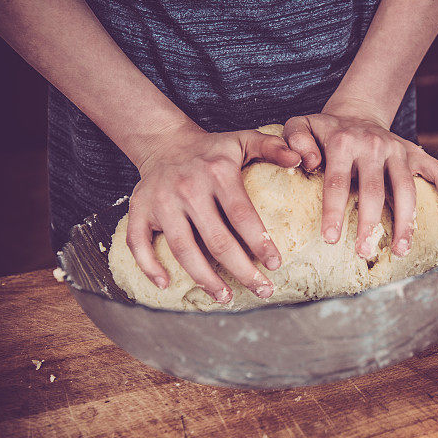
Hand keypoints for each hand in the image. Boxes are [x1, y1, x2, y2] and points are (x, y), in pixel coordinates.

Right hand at [127, 127, 300, 302]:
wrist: (165, 142)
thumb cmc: (212, 150)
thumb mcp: (244, 140)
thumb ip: (272, 146)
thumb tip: (299, 158)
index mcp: (217, 172)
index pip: (242, 215)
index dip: (260, 243)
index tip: (275, 265)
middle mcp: (188, 188)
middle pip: (216, 240)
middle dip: (241, 270)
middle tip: (262, 290)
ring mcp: (161, 201)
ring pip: (183, 249)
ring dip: (205, 278)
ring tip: (225, 297)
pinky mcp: (138, 209)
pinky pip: (138, 243)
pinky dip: (150, 266)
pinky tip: (165, 284)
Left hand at [282, 106, 437, 258]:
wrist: (356, 113)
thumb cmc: (324, 130)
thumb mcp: (300, 126)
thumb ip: (294, 141)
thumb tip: (307, 163)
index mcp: (343, 142)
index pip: (338, 181)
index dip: (335, 211)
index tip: (332, 239)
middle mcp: (374, 145)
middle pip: (375, 190)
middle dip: (370, 224)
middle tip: (364, 252)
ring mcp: (398, 150)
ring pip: (407, 189)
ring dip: (406, 222)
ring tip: (400, 250)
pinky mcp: (416, 154)